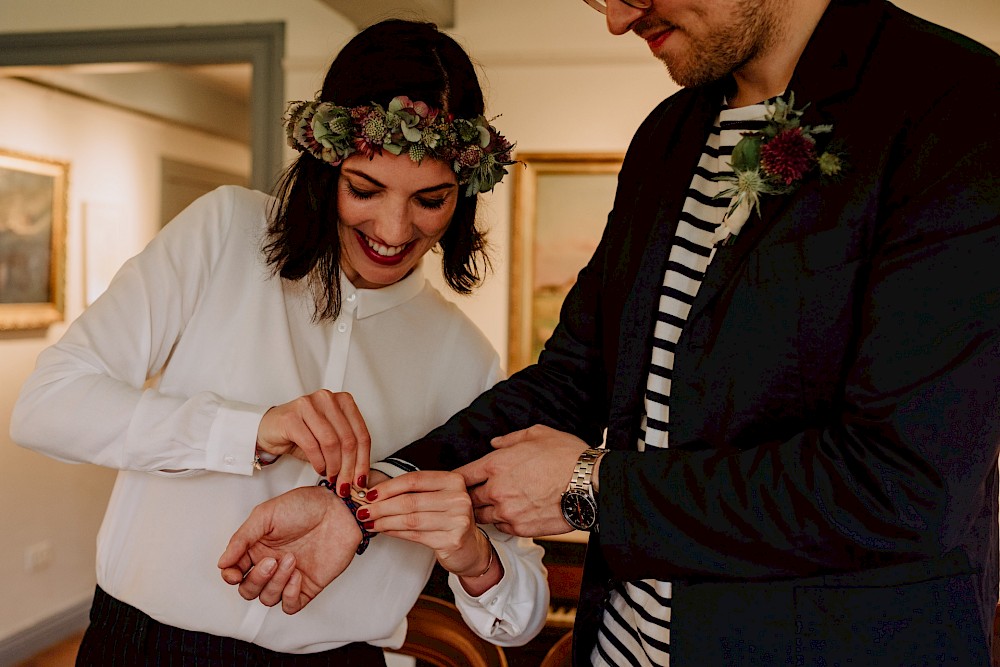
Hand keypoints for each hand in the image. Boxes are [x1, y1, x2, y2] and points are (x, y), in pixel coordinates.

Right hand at [217, 486, 360, 613]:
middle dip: (256, 579)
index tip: (233, 573)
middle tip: (271, 561)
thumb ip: (242, 538)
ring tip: (290, 560)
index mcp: (257, 547)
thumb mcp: (266, 514)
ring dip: (275, 583)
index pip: (234, 572)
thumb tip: (223, 561)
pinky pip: (290, 605)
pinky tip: (297, 576)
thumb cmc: (306, 505)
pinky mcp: (307, 586)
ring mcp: (289, 576)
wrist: (339, 510)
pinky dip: (289, 596)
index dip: (230, 576)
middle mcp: (271, 563)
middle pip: (248, 589)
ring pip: (267, 598)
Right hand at [256, 390, 370, 494]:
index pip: (361, 434)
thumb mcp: (330, 439)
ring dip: (333, 466)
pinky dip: (319, 462)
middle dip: (348, 467)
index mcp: (343, 401)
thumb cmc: (302, 433)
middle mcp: (328, 399)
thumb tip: (360, 476)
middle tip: (345, 484)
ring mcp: (309, 405)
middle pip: (348, 439)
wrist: (271, 428)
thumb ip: (346, 450)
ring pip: (331, 442)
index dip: (363, 460)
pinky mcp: (292, 417)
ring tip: (331, 476)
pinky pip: (312, 446)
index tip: (361, 479)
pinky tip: (320, 469)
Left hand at [362, 471, 501, 594]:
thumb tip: (374, 491)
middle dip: (381, 506)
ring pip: (410, 519)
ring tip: (368, 521)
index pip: (414, 480)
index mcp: (453, 480)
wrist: (471, 548)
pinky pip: (415, 535)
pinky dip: (395, 532)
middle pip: (410, 500)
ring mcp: (458, 519)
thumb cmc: (449, 520)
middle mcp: (458, 498)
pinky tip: (383, 530)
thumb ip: (413, 492)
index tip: (369, 493)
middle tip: (362, 510)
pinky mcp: (452, 540)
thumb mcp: (437, 498)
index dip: (388, 487)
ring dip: (384, 520)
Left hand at [456, 425, 588, 536]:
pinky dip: (502, 522)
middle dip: (470, 496)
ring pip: (482, 516)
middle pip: (468, 499)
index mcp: (497, 464)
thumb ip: (510, 439)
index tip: (457, 481)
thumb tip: (495, 443)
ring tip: (495, 504)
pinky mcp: (521, 528)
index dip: (457, 478)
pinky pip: (501, 528)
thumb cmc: (567, 457)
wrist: (590, 484)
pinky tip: (512, 513)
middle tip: (476, 493)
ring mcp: (508, 512)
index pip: (463, 475)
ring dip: (485, 511)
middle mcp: (497, 490)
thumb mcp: (537, 434)